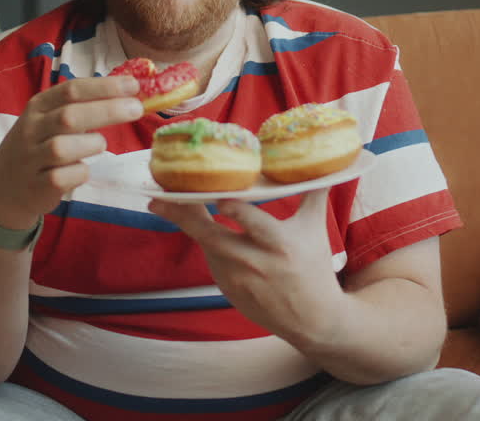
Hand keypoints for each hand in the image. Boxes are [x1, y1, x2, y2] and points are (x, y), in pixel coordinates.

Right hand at [0, 75, 142, 228]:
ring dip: (91, 144)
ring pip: (62, 147)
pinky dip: (79, 173)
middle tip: (137, 109)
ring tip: (100, 145)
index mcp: (38, 107)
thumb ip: (81, 107)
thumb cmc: (38, 148)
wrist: (3, 189)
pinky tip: (82, 170)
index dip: (104, 86)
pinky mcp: (36, 186)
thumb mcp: (49, 120)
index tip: (133, 85)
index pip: (71, 90)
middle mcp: (32, 129)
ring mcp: (31, 158)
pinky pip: (62, 177)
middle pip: (70, 115)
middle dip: (107, 110)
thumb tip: (126, 93)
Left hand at [148, 188, 344, 345]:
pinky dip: (203, 241)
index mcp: (279, 243)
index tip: (217, 195)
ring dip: (187, 224)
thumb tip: (322, 160)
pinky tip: (190, 223)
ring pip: (206, 246)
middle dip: (183, 217)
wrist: (311, 319)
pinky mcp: (227, 290)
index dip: (234, 209)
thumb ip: (313, 192)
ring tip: (163, 203)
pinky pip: (210, 259)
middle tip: (157, 199)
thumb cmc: (313, 268)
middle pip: (212, 237)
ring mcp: (237, 279)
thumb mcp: (315, 228)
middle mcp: (255, 262)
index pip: (253, 223)